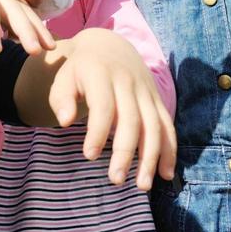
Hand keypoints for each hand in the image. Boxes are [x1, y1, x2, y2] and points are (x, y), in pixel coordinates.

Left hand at [43, 29, 176, 190]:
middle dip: (125, 152)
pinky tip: (165, 173)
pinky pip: (167, 126)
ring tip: (142, 185)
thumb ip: (61, 98)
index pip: (103, 106)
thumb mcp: (64, 77)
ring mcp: (146, 92)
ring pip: (154, 125)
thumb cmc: (81, 70)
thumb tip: (64, 121)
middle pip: (131, 120)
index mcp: (101, 75)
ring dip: (151, 157)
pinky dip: (169, 150)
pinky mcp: (157, 100)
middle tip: (116, 180)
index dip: (97, 132)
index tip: (89, 156)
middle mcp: (127, 82)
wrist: (109, 46)